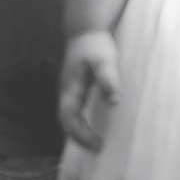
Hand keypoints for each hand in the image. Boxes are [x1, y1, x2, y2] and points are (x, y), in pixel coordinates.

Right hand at [58, 31, 119, 149]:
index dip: (81, 135)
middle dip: (79, 139)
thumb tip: (113, 102)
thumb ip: (108, 80)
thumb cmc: (95, 45)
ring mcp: (69, 92)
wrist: (86, 30)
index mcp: (70, 90)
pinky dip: (82, 123)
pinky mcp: (75, 89)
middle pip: (66, 123)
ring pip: (69, 118)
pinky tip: (96, 126)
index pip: (69, 120)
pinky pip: (75, 112)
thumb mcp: (104, 61)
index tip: (98, 145)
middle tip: (99, 149)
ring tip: (97, 144)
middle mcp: (66, 94)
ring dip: (80, 132)